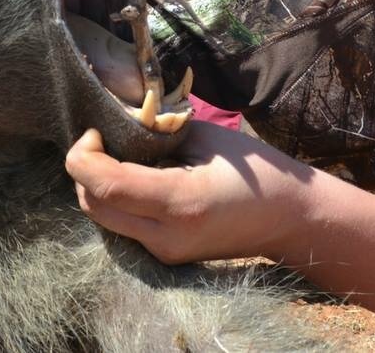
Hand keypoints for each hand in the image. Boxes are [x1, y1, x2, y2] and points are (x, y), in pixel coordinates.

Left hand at [65, 123, 316, 263]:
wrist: (290, 219)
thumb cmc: (258, 171)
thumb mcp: (208, 138)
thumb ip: (159, 131)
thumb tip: (119, 121)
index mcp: (180, 202)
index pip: (106, 185)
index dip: (84, 155)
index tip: (96, 128)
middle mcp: (165, 236)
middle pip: (93, 205)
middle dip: (83, 168)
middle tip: (102, 137)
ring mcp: (164, 251)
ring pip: (103, 217)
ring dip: (97, 183)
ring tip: (117, 152)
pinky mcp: (165, 254)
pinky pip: (121, 224)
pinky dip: (115, 197)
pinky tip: (134, 173)